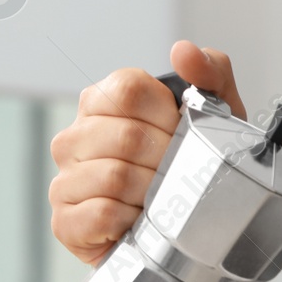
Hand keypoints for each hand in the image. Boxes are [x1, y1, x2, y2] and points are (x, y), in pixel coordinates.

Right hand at [49, 41, 246, 264]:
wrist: (187, 231)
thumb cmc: (193, 167)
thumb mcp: (217, 116)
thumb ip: (209, 73)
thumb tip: (183, 51)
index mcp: (102, 103)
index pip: (129, 88)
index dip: (166, 113)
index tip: (183, 132)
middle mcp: (74, 137)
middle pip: (127, 135)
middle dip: (168, 158)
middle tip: (181, 172)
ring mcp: (65, 180)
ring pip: (116, 176)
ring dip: (154, 192)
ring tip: (164, 199)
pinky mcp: (65, 222)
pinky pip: (103, 214)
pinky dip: (133, 220)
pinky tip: (141, 222)